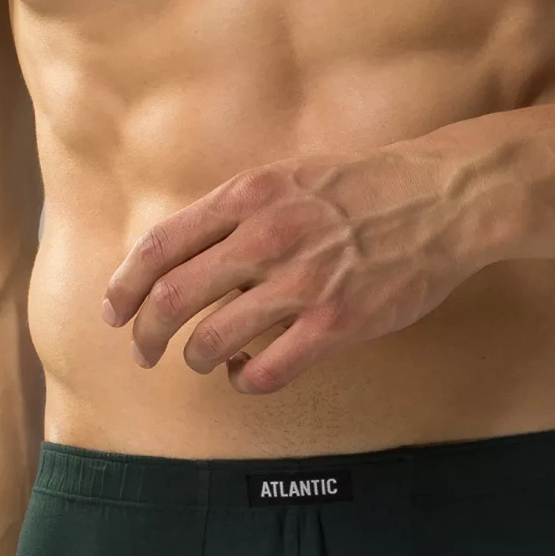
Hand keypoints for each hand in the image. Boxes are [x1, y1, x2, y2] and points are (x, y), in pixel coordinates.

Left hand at [101, 148, 485, 393]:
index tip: (113, 311)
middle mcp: (265, 237)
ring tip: (200, 359)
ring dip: (194, 358)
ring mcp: (301, 282)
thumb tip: (183, 256)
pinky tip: (244, 372)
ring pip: (211, 339)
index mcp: (246, 196)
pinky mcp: (336, 324)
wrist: (440, 200)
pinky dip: (243, 379)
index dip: (124, 285)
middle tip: (142, 353)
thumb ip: (234, 212)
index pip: (159, 245)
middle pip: (172, 299)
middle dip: (145, 335)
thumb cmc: (359, 188)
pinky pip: (266, 370)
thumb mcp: (285, 176)